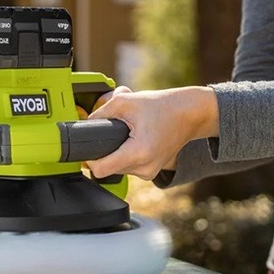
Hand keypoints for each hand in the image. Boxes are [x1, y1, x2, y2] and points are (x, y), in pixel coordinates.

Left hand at [86, 86, 218, 179]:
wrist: (188, 113)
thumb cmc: (162, 106)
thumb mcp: (125, 101)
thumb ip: (100, 113)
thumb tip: (85, 124)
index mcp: (139, 153)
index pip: (100, 169)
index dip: (90, 158)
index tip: (89, 147)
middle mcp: (145, 168)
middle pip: (108, 168)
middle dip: (106, 150)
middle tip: (113, 132)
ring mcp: (149, 172)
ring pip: (118, 168)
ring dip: (116, 152)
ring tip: (128, 134)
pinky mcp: (151, 172)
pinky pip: (128, 167)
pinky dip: (126, 154)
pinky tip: (134, 140)